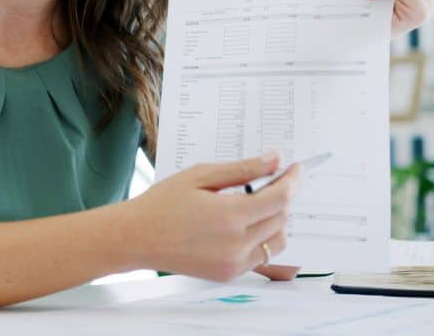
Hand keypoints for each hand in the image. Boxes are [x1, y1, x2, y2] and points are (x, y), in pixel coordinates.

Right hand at [122, 154, 301, 282]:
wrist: (137, 237)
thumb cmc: (163, 202)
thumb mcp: (201, 175)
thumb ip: (242, 168)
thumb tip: (274, 160)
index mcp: (230, 215)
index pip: (280, 198)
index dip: (293, 180)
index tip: (296, 169)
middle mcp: (237, 243)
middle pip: (282, 218)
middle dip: (283, 197)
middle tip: (273, 180)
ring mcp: (234, 263)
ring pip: (278, 241)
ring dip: (276, 220)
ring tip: (258, 204)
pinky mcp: (229, 274)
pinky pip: (261, 256)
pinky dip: (262, 239)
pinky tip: (245, 224)